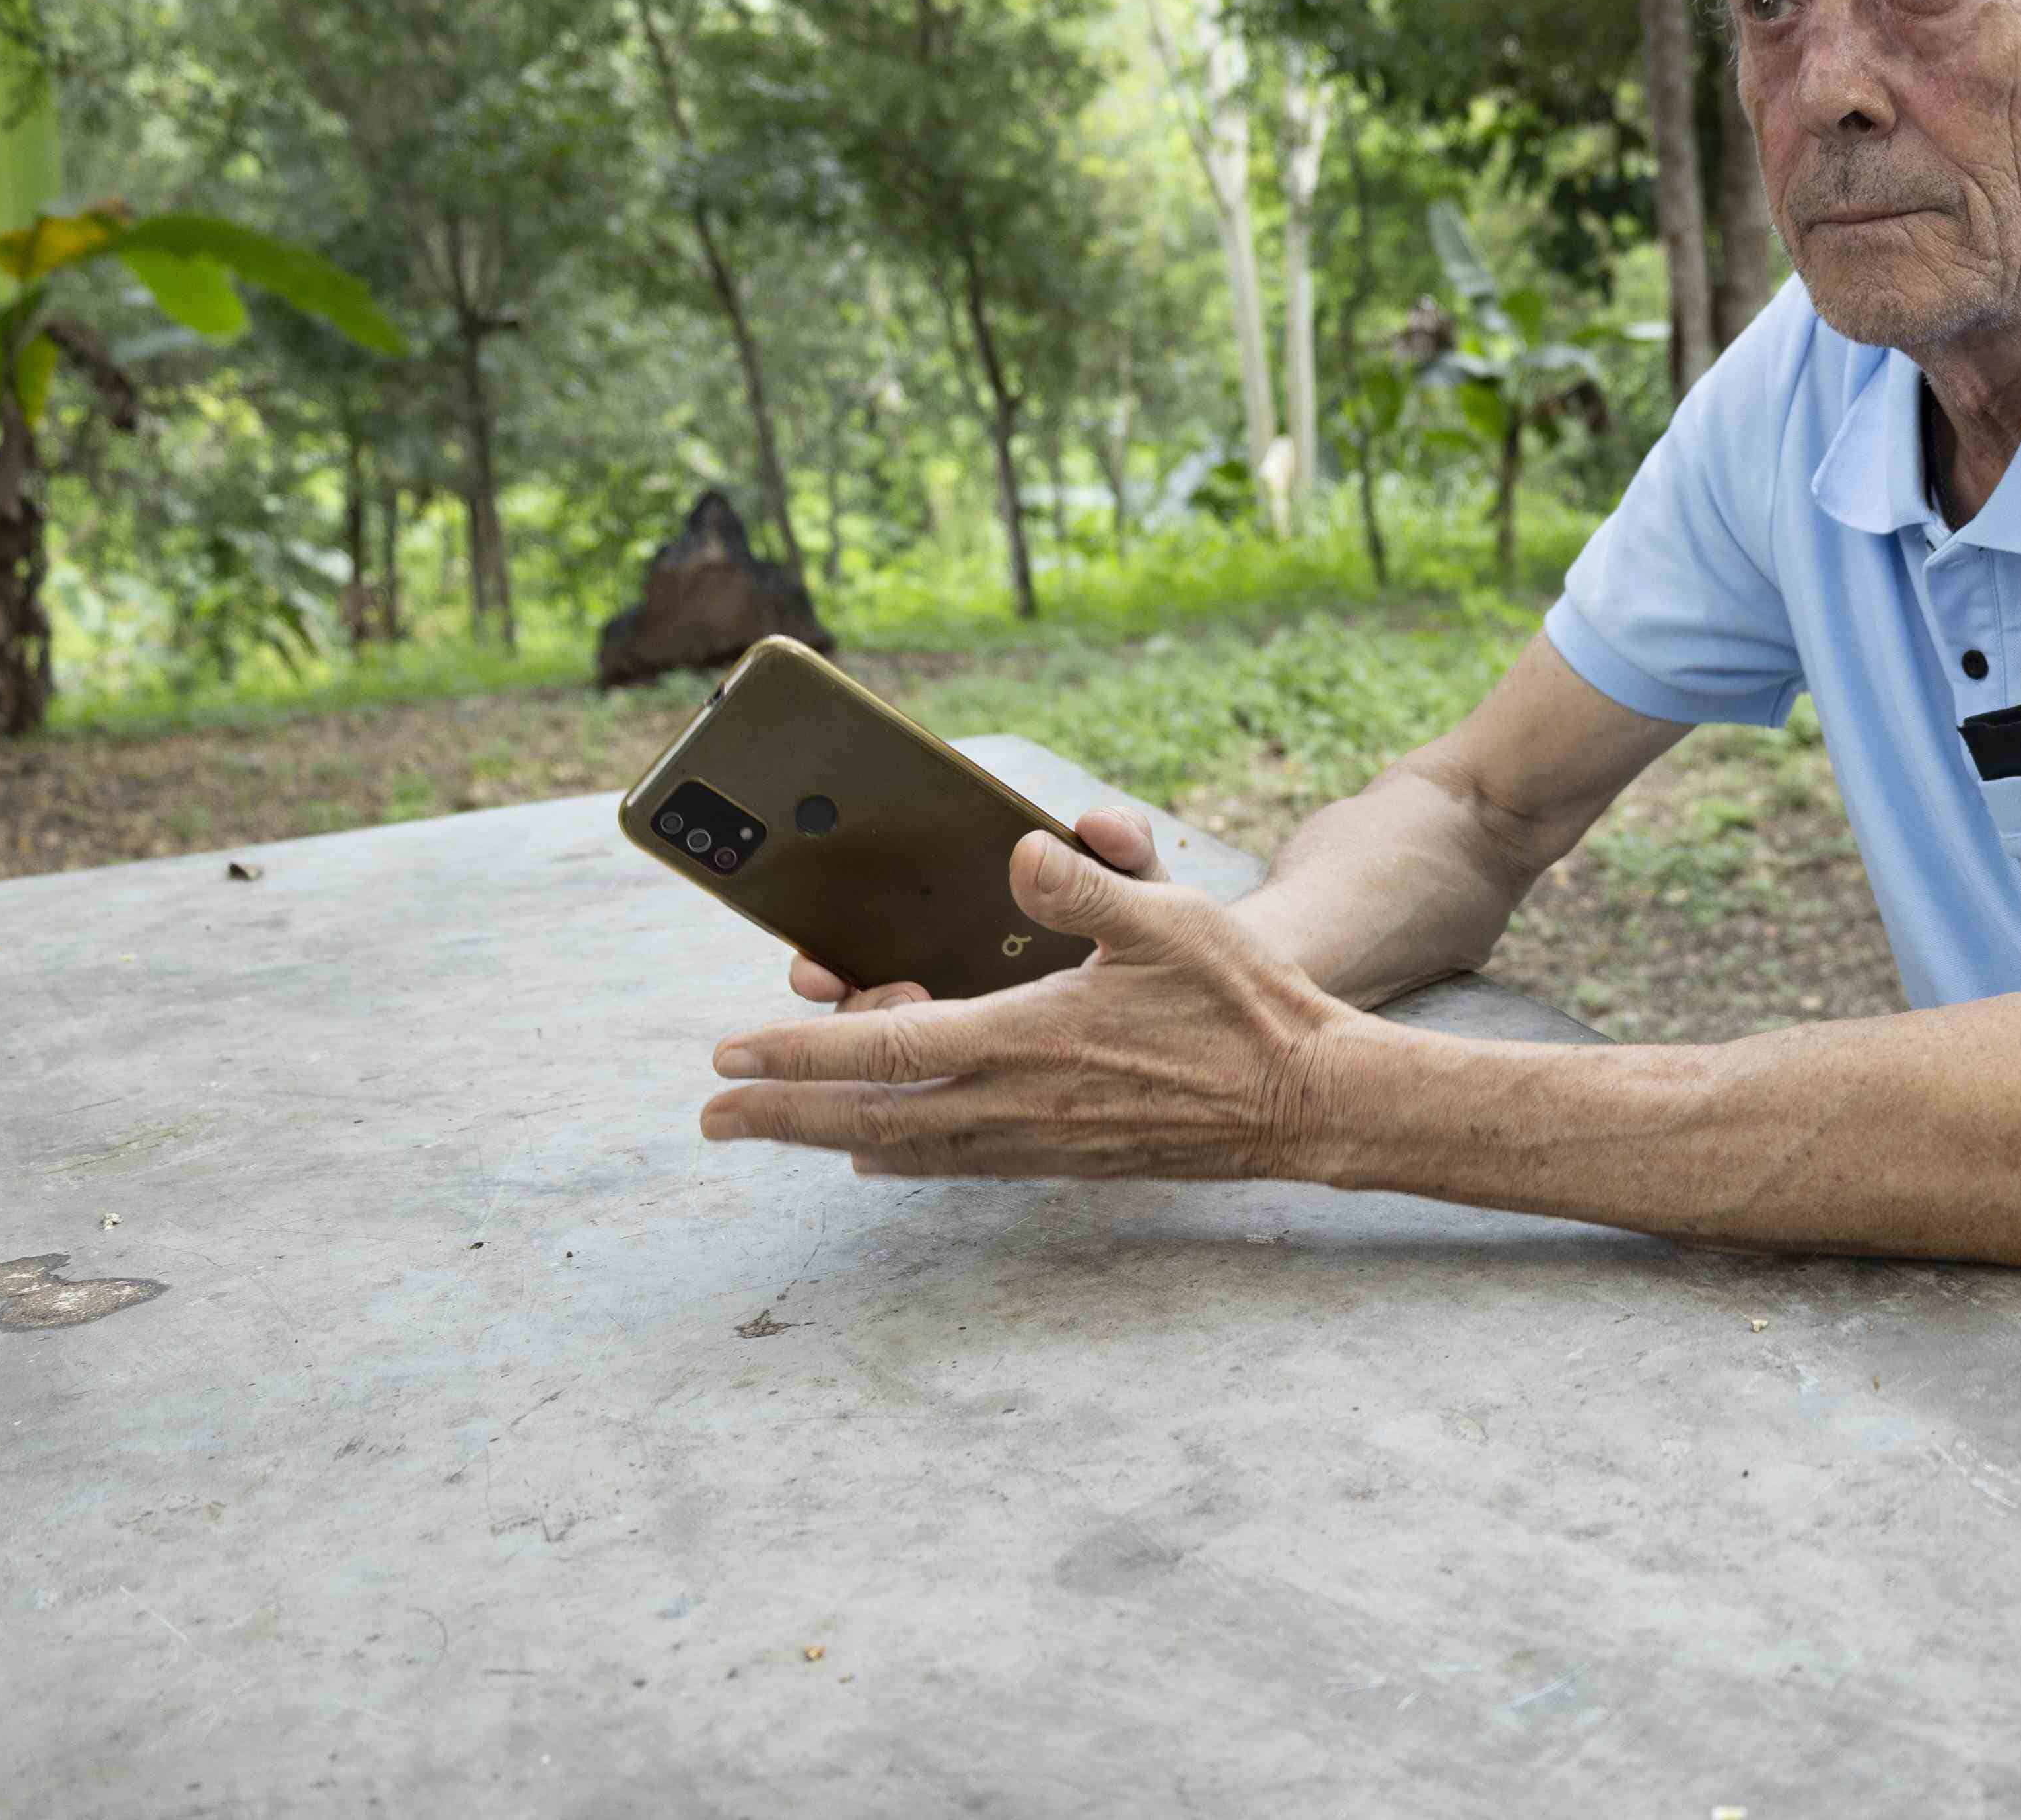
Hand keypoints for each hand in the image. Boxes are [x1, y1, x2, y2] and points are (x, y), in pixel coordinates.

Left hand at [700, 807, 1351, 1180]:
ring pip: (906, 1148)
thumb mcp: (1172, 922)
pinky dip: (902, 1155)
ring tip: (775, 1130)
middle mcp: (1020, 1104)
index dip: (799, 1050)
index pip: (886, 1047)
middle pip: (869, 1117)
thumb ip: (1089, 889)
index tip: (728, 1052)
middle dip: (781, 1116)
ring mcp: (1041, 1141)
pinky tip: (884, 1152)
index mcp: (1030, 1039)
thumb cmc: (1245, 1006)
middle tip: (711, 1119)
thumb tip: (1022, 857)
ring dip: (828, 1138)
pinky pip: (957, 1162)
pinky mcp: (1068, 1158)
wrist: (1309, 1101)